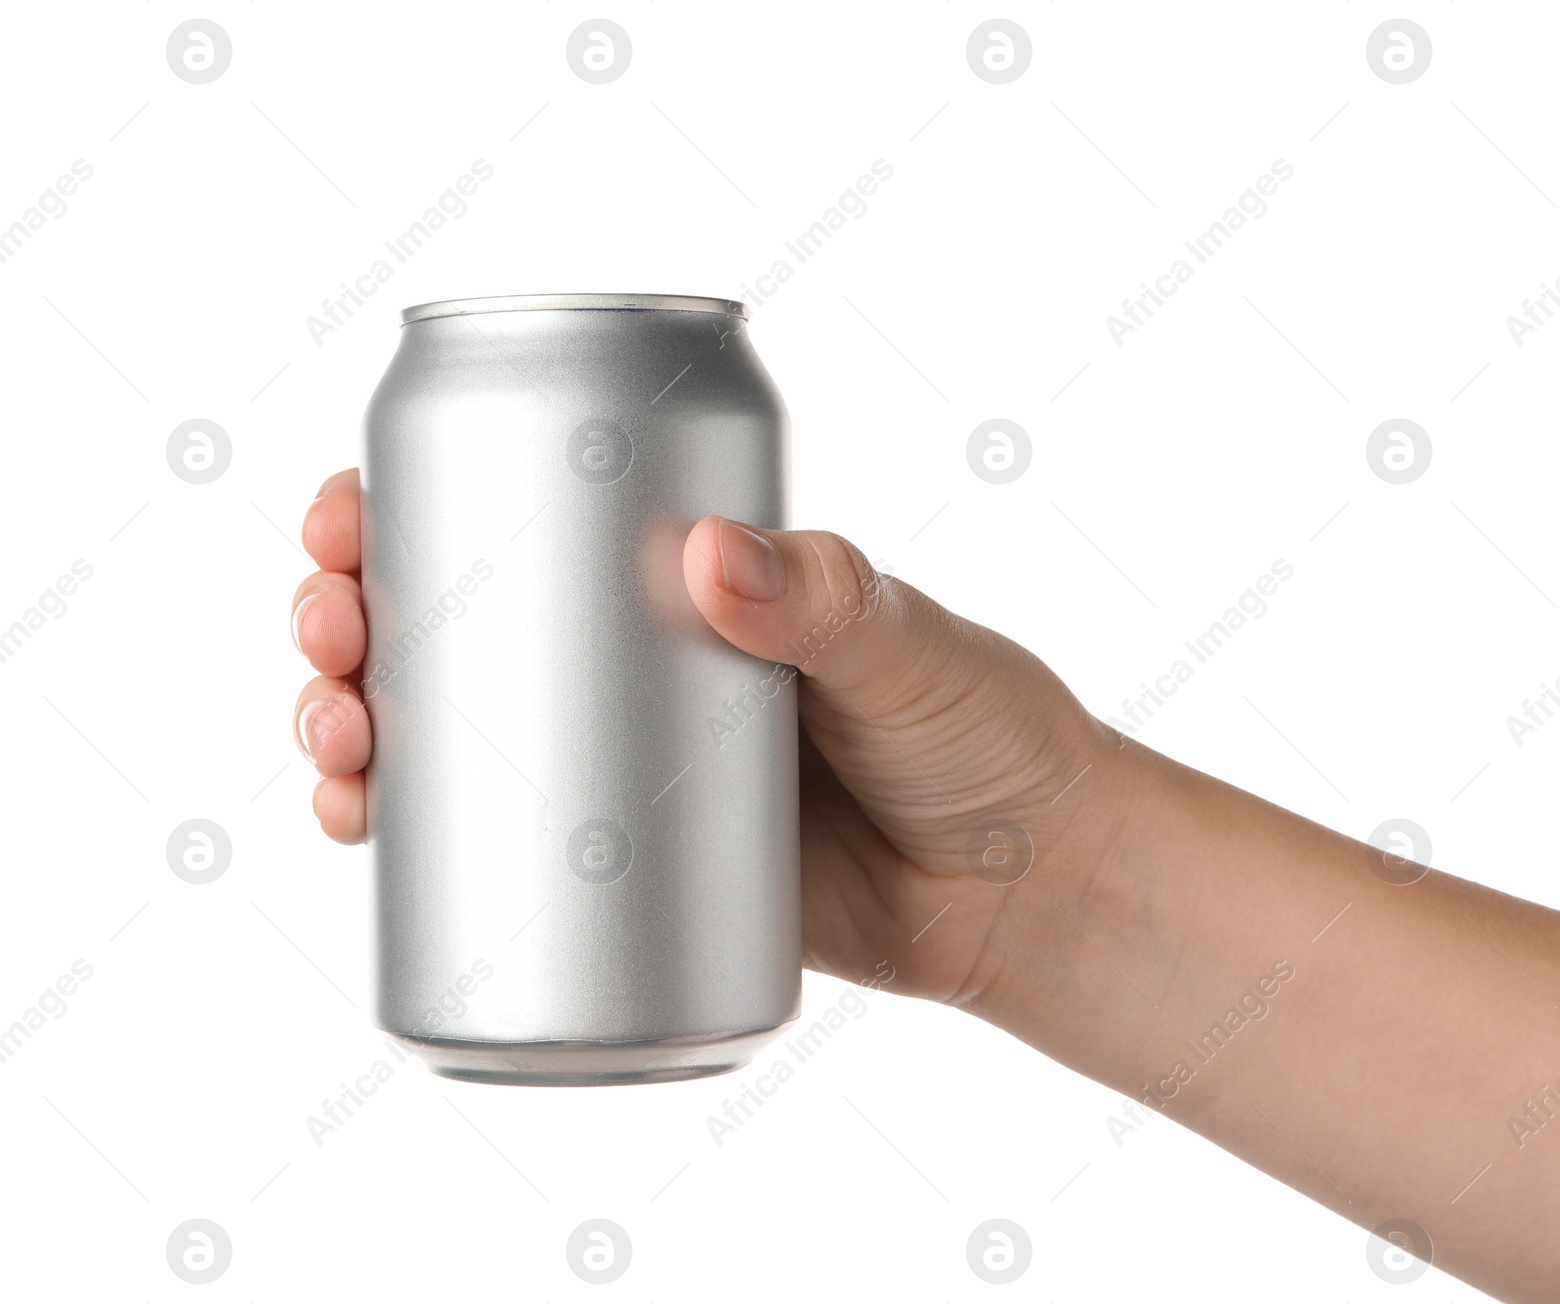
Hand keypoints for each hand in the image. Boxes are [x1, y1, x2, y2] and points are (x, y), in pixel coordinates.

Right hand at [291, 468, 1125, 1006]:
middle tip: (332, 637)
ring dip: (356, 731)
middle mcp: (631, 668)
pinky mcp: (633, 879)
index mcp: (679, 580)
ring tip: (338, 750)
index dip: (405, 507)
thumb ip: (833, 598)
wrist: (1025, 889)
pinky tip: (361, 841)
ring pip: (450, 739)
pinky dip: (416, 850)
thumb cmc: (984, 736)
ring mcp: (623, 774)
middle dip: (351, 619)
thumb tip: (708, 555)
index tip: (347, 513)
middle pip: (450, 626)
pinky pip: (497, 859)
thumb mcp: (911, 645)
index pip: (518, 517)